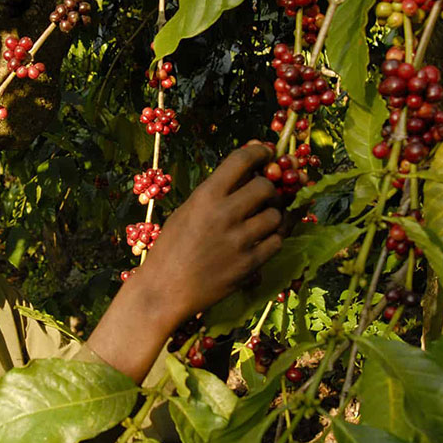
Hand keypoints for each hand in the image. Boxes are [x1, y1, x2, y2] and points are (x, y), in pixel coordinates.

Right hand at [137, 143, 282, 329]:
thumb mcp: (187, 211)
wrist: (165, 290)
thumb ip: (216, 192)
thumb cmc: (171, 247)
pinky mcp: (250, 264)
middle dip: (268, 188)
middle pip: (267, 187)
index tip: (265, 155)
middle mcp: (225, 214)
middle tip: (262, 196)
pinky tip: (261, 239)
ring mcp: (239, 240)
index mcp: (205, 196)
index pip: (243, 160)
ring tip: (259, 221)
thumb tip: (249, 169)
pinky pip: (277, 242)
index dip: (260, 152)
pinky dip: (273, 238)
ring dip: (271, 215)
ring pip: (276, 215)